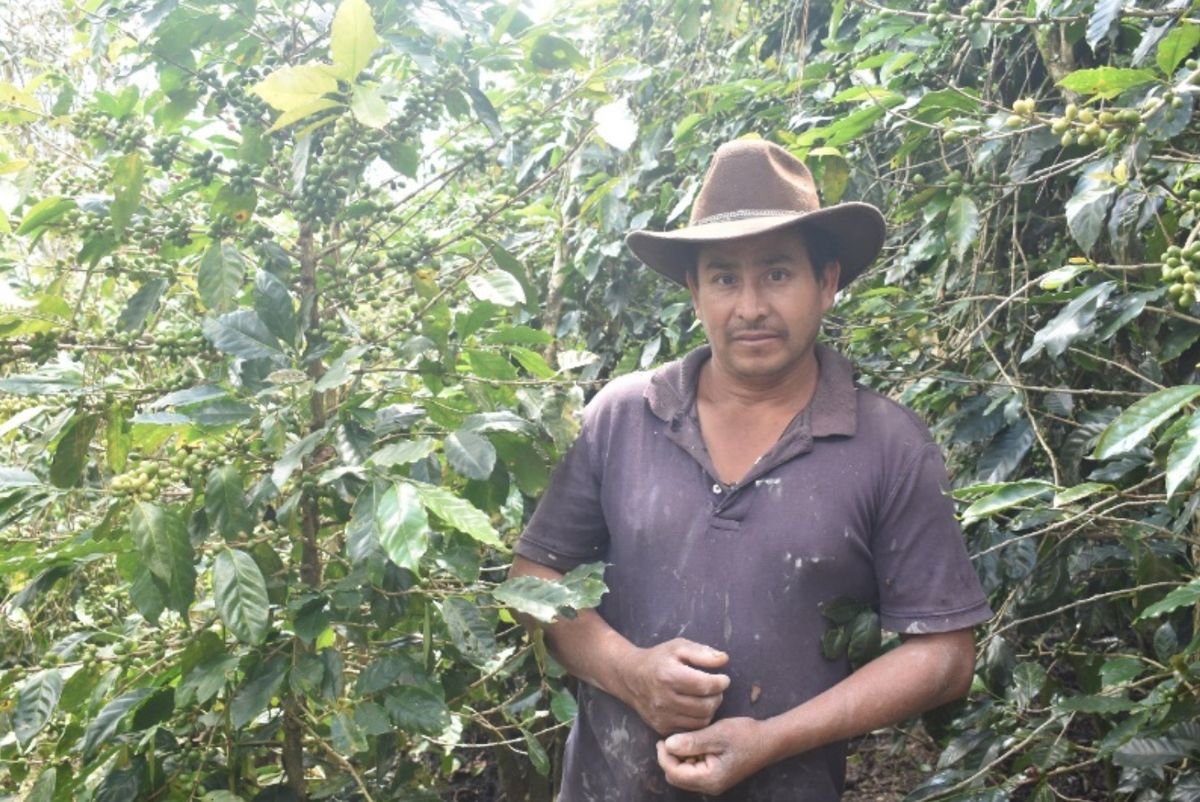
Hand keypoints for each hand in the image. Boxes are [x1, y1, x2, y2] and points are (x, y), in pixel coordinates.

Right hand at [614, 638, 729, 735]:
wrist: (630, 677)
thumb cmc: (658, 659)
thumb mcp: (678, 647)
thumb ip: (702, 653)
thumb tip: (724, 660)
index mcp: (668, 675)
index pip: (705, 685)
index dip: (720, 682)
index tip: (723, 678)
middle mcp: (664, 699)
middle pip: (705, 706)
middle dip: (717, 697)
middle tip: (716, 689)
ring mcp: (662, 716)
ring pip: (700, 721)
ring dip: (710, 709)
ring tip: (707, 697)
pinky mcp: (661, 728)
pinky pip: (690, 729)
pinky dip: (698, 720)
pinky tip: (696, 708)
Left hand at [656, 717, 774, 795]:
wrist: (769, 740)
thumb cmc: (745, 735)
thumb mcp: (718, 734)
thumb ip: (692, 741)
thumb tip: (668, 744)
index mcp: (710, 779)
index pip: (675, 773)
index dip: (664, 757)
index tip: (662, 739)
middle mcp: (709, 786)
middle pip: (676, 777)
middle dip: (670, 759)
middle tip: (672, 738)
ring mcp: (713, 783)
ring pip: (683, 775)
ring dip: (679, 758)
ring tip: (686, 739)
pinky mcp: (715, 776)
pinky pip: (693, 771)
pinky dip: (689, 758)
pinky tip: (695, 743)